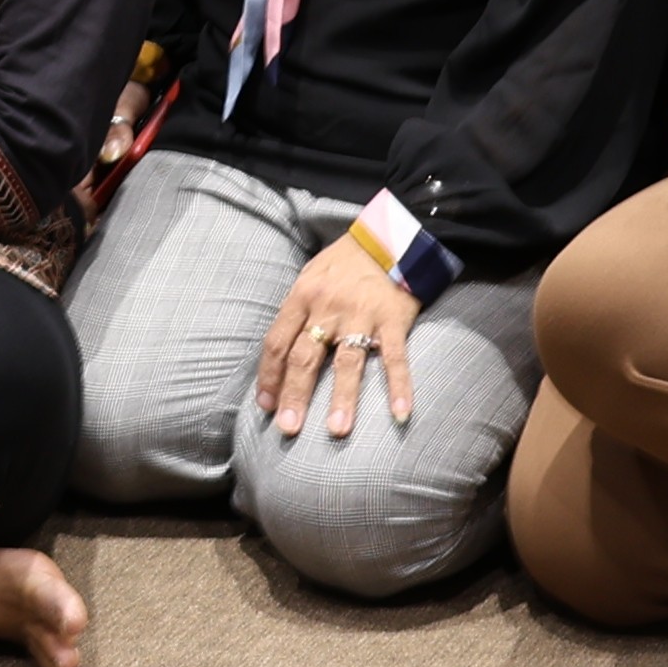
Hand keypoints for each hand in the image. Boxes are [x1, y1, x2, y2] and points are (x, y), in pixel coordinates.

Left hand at [256, 246, 424, 440]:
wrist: (388, 236)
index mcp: (302, 296)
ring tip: (336, 430)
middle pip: (305, 356)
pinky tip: (400, 413)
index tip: (266, 406)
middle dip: (295, 395)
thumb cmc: (344, 262)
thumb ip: (297, 313)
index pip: (277, 342)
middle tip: (288, 429)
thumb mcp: (310, 277)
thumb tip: (279, 355)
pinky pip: (395, 358)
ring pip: (347, 362)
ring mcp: (362, 315)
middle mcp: (328, 307)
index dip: (269, 376)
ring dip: (342, 399)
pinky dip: (399, 386)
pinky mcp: (393, 319)